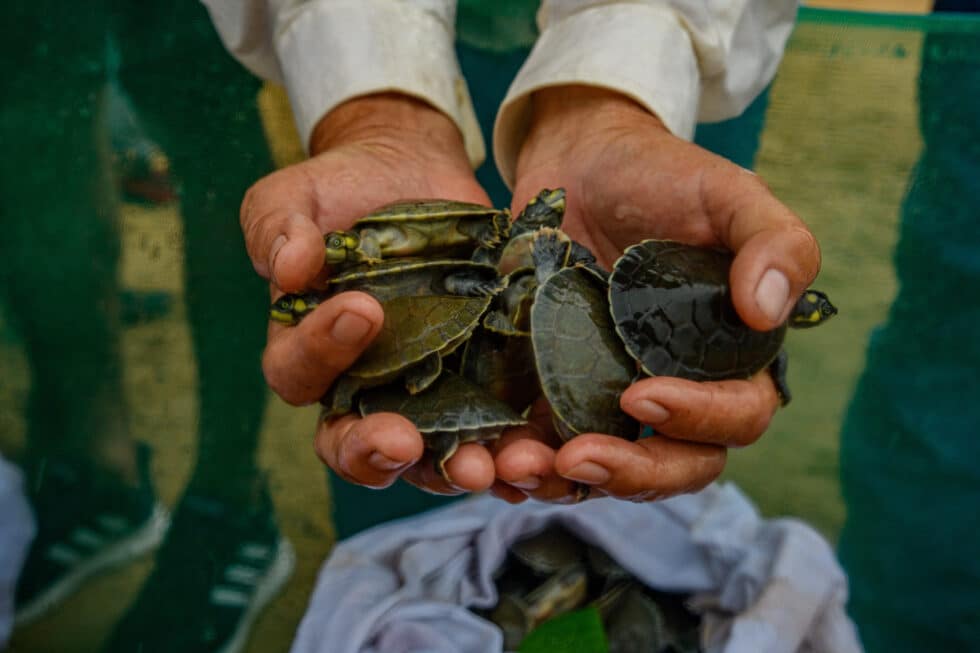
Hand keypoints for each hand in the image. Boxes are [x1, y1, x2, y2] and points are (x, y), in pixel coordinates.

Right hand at [241, 93, 495, 493]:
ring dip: (450, 467)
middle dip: (376, 452)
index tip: (362, 309)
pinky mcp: (478, 375)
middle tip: (403, 443)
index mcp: (307, 350)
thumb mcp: (292, 197)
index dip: (321, 354)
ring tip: (478, 466)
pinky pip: (489, 424)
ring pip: (427, 453)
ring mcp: (423, 387)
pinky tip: (530, 449)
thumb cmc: (337, 189)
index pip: (299, 374)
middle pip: (355, 445)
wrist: (408, 171)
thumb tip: (291, 269)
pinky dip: (507, 444)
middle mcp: (362, 384)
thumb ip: (277, 229)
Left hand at [492, 85, 820, 503]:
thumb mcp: (726, 194)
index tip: (641, 396)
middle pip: (677, 465)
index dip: (698, 419)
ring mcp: (614, 394)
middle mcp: (678, 387)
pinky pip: (550, 443)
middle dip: (632, 472)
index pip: (738, 415)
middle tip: (578, 457)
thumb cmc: (663, 177)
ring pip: (610, 467)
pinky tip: (495, 458)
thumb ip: (774, 242)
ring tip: (523, 468)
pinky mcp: (559, 389)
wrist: (580, 161)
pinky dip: (528, 460)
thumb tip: (767, 313)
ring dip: (569, 480)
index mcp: (731, 355)